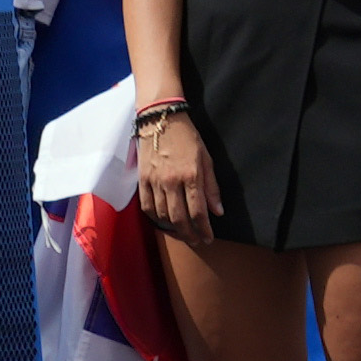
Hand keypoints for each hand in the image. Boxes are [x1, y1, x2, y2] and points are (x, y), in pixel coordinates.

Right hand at [134, 107, 221, 238]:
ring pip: (163, 215)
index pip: (198, 211)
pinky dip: (156, 217)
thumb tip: (218, 212)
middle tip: (196, 241)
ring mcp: (155, 181)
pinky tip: (163, 220)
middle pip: (179, 218)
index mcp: (191, 175)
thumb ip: (211, 187)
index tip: (208, 238)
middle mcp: (172, 181)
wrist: (161, 119)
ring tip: (183, 232)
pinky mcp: (142, 179)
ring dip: (173, 228)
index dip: (204, 229)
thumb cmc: (187, 137)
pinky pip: (147, 206)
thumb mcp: (206, 159)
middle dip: (189, 234)